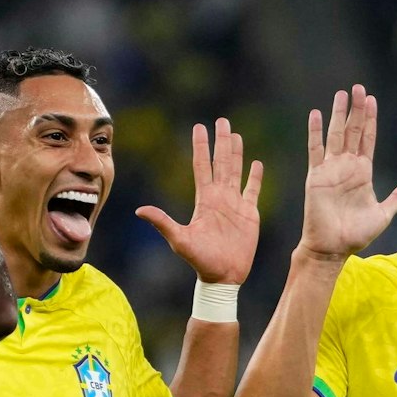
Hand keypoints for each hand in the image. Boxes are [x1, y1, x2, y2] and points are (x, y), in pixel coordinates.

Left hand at [136, 118, 263, 283]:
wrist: (223, 276)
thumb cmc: (200, 260)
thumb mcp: (179, 239)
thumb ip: (162, 222)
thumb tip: (139, 210)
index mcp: (204, 199)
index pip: (201, 166)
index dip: (200, 147)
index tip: (199, 127)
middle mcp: (220, 197)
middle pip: (220, 162)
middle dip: (221, 141)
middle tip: (222, 120)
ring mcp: (235, 204)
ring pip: (236, 171)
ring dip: (237, 153)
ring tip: (236, 135)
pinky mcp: (250, 214)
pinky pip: (253, 190)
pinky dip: (256, 177)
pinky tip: (257, 163)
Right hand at [299, 85, 396, 259]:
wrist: (332, 248)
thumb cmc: (356, 234)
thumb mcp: (383, 214)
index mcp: (362, 172)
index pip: (367, 139)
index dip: (370, 120)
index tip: (372, 100)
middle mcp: (346, 167)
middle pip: (353, 131)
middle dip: (356, 109)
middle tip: (358, 88)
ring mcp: (330, 170)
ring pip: (336, 135)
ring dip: (338, 114)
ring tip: (341, 94)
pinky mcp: (316, 177)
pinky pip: (315, 150)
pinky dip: (314, 132)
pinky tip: (315, 114)